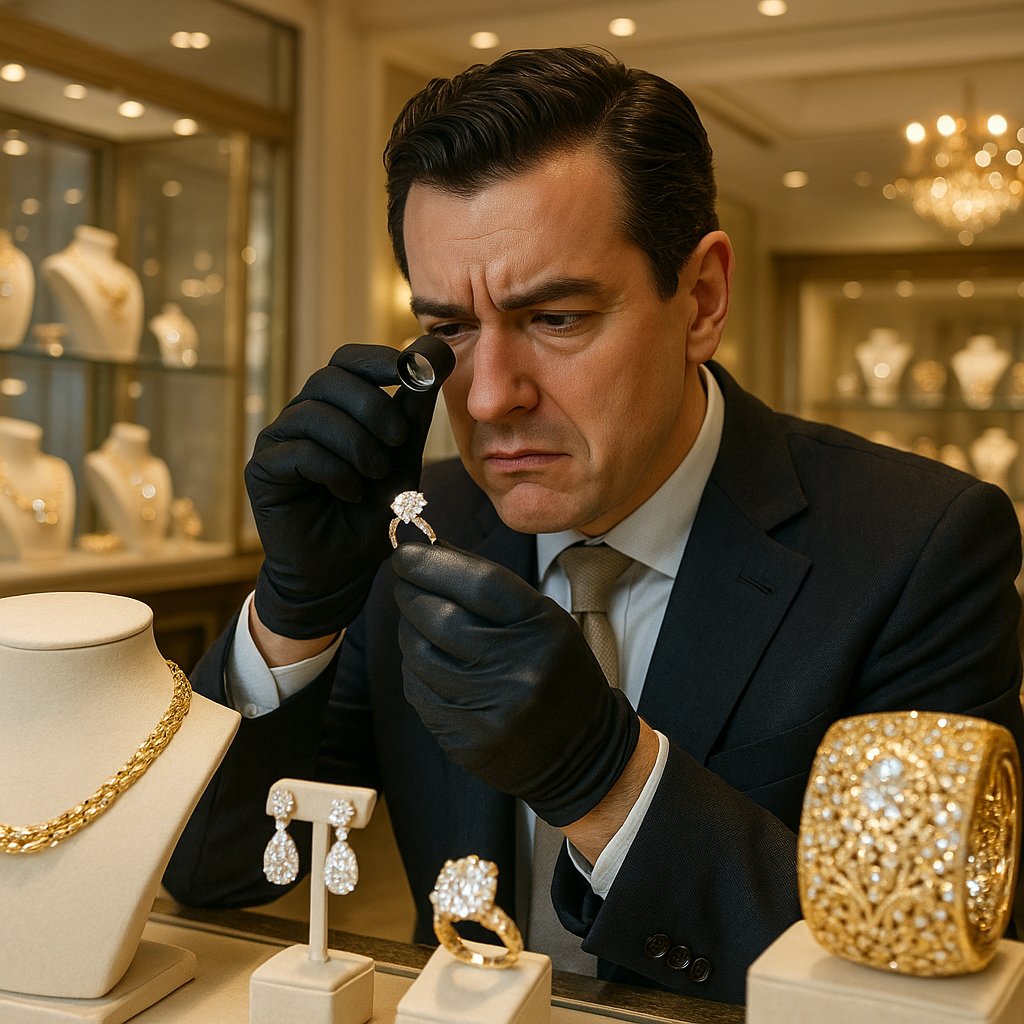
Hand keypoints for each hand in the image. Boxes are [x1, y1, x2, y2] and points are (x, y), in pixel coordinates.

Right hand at [246, 343, 443, 638]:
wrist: (343, 570)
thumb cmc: (371, 510)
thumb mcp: (403, 454)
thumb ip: (413, 407)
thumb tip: (434, 349)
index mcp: (335, 406)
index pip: (347, 360)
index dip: (377, 359)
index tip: (410, 370)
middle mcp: (302, 416)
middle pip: (329, 379)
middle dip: (373, 405)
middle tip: (399, 439)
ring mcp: (278, 441)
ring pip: (313, 414)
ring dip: (357, 443)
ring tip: (375, 475)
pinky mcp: (263, 471)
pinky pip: (298, 452)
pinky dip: (334, 470)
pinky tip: (349, 492)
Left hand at [392, 543, 640, 826]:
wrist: (580, 751)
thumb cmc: (556, 671)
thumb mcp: (542, 619)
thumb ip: (488, 584)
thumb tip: (429, 550)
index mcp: (542, 629)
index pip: (478, 582)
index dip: (433, 562)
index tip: (406, 552)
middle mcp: (516, 669)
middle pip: (439, 616)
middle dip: (412, 592)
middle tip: (406, 581)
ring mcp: (487, 708)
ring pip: (418, 653)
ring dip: (409, 629)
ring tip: (419, 621)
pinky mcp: (463, 737)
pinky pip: (417, 689)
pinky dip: (415, 667)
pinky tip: (429, 661)